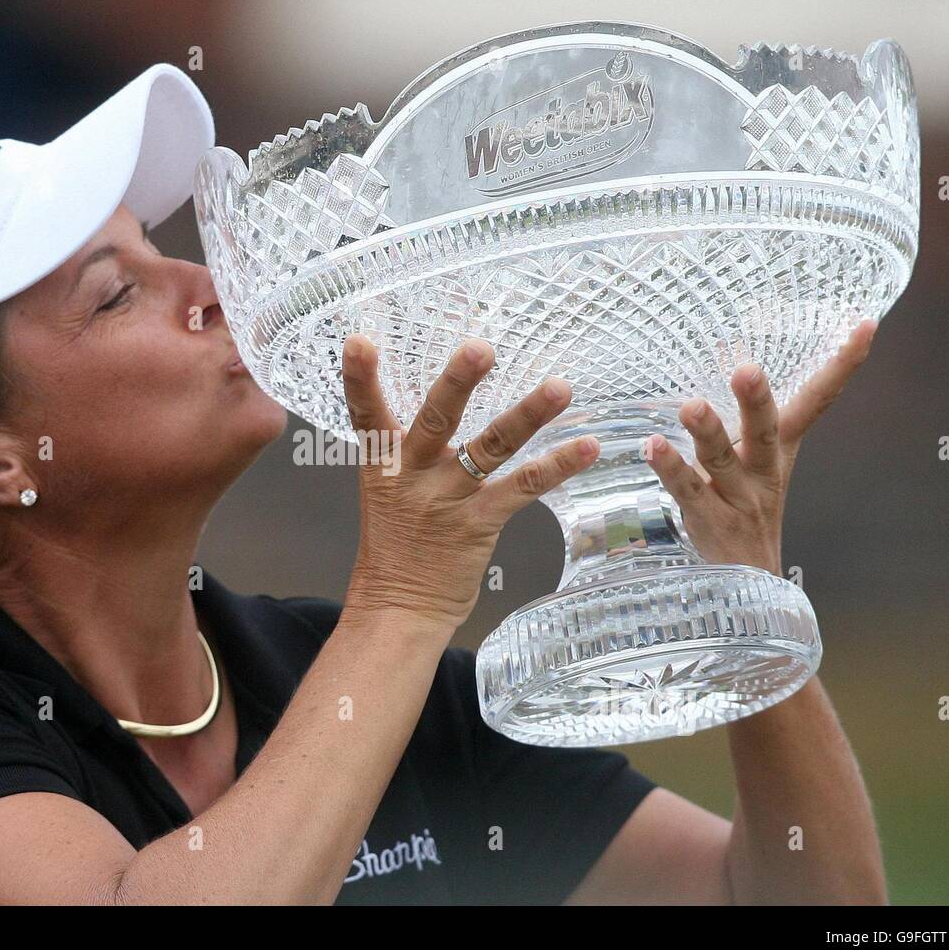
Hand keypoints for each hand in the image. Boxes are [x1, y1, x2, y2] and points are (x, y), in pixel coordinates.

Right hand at [340, 333, 598, 631]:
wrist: (398, 608)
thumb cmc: (396, 545)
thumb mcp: (386, 489)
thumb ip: (409, 449)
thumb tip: (442, 399)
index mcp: (382, 463)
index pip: (365, 414)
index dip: (360, 378)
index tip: (359, 341)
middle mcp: (412, 475)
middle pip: (435, 420)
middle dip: (457, 382)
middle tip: (479, 348)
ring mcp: (447, 499)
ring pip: (490, 448)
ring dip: (528, 415)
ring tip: (560, 387)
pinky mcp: (480, 523)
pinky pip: (524, 489)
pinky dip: (558, 466)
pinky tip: (589, 446)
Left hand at [643, 319, 877, 574]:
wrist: (749, 587)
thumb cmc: (741, 507)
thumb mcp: (750, 459)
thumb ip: (741, 415)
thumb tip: (727, 352)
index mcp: (780, 449)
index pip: (817, 402)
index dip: (842, 365)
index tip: (865, 326)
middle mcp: (765, 470)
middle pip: (767, 431)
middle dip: (758, 400)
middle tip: (748, 370)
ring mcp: (740, 498)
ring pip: (724, 462)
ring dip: (708, 433)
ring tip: (691, 407)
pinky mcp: (710, 521)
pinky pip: (688, 491)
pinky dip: (671, 469)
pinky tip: (653, 447)